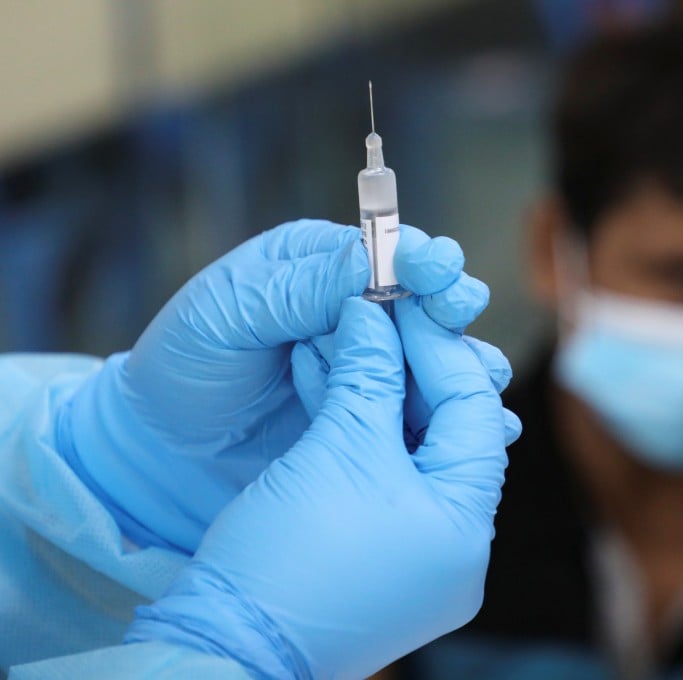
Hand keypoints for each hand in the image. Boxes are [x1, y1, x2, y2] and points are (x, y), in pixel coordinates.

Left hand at [55, 220, 490, 552]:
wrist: (165, 450)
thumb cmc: (186, 367)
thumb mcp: (226, 314)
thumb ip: (296, 289)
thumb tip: (368, 262)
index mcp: (321, 266)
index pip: (389, 251)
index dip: (419, 256)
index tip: (432, 268)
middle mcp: (358, 313)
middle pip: (430, 301)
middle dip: (452, 302)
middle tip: (458, 308)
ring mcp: (374, 369)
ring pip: (441, 359)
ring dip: (465, 363)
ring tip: (479, 376)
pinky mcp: (379, 419)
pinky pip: (429, 412)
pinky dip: (460, 418)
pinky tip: (486, 427)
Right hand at [126, 296, 520, 679]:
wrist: (224, 646)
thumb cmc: (288, 554)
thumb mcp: (336, 449)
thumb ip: (367, 373)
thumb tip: (373, 313)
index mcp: (467, 524)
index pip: (474, 409)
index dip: (438, 347)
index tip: (404, 302)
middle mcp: (458, 548)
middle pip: (448, 431)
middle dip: (409, 369)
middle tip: (379, 318)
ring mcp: (421, 561)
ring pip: (412, 453)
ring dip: (378, 396)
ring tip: (348, 342)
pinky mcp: (381, 561)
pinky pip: (385, 481)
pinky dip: (361, 436)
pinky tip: (330, 388)